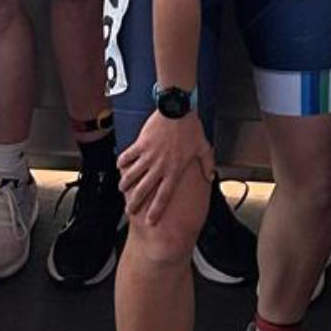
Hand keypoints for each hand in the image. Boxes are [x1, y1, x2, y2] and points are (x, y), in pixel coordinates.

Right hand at [117, 110, 212, 224]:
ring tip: (122, 189)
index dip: (156, 210)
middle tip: (130, 210)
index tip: (150, 221)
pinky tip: (119, 166)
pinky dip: (122, 162)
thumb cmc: (191, 127)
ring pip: (132, 175)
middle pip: (144, 190)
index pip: (164, 196)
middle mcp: (160, 166)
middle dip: (135, 203)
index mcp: (174, 170)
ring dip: (125, 184)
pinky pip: (128, 157)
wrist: (177, 109)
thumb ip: (207, 164)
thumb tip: (211, 176)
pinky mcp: (141, 145)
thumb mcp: (203, 147)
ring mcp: (148, 156)